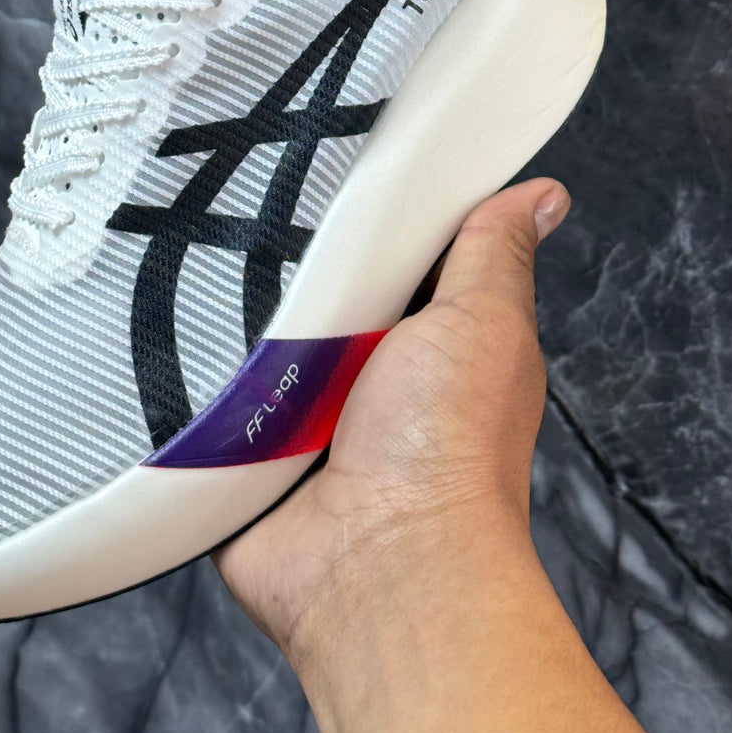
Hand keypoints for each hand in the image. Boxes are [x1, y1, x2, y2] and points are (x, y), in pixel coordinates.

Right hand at [215, 176, 569, 669]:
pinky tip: (191, 358)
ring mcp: (299, 421)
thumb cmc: (447, 454)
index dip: (365, 215)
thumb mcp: (483, 321)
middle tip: (269, 234)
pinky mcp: (243, 456)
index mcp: (426, 342)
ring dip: (238, 324)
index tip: (335, 168)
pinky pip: (204, 400)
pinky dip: (198, 384)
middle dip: (288, 264)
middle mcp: (364, 380)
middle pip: (311, 289)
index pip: (387, 254)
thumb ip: (491, 254)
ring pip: (250, 339)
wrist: (377, 564)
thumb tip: (540, 195)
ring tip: (225, 295)